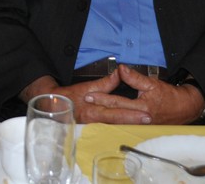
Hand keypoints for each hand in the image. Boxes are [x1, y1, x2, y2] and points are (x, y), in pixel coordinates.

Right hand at [21, 71, 151, 123]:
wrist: (53, 107)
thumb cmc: (70, 96)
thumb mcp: (87, 87)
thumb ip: (105, 83)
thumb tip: (119, 74)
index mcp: (94, 110)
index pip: (116, 112)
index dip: (132, 114)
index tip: (146, 114)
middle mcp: (95, 121)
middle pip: (119, 122)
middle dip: (135, 122)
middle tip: (150, 120)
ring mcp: (95, 127)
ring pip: (116, 127)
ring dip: (130, 126)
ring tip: (145, 125)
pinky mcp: (94, 129)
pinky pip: (110, 129)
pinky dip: (121, 128)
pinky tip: (130, 128)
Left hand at [85, 65, 204, 123]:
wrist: (184, 108)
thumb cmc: (169, 96)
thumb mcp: (152, 83)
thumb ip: (134, 78)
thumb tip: (121, 69)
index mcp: (141, 108)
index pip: (117, 102)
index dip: (102, 98)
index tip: (89, 94)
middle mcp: (139, 119)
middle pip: (114, 114)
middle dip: (98, 108)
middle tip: (85, 103)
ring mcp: (139, 125)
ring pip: (117, 121)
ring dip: (103, 116)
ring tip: (89, 110)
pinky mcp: (140, 127)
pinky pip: (124, 124)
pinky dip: (113, 121)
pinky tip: (103, 118)